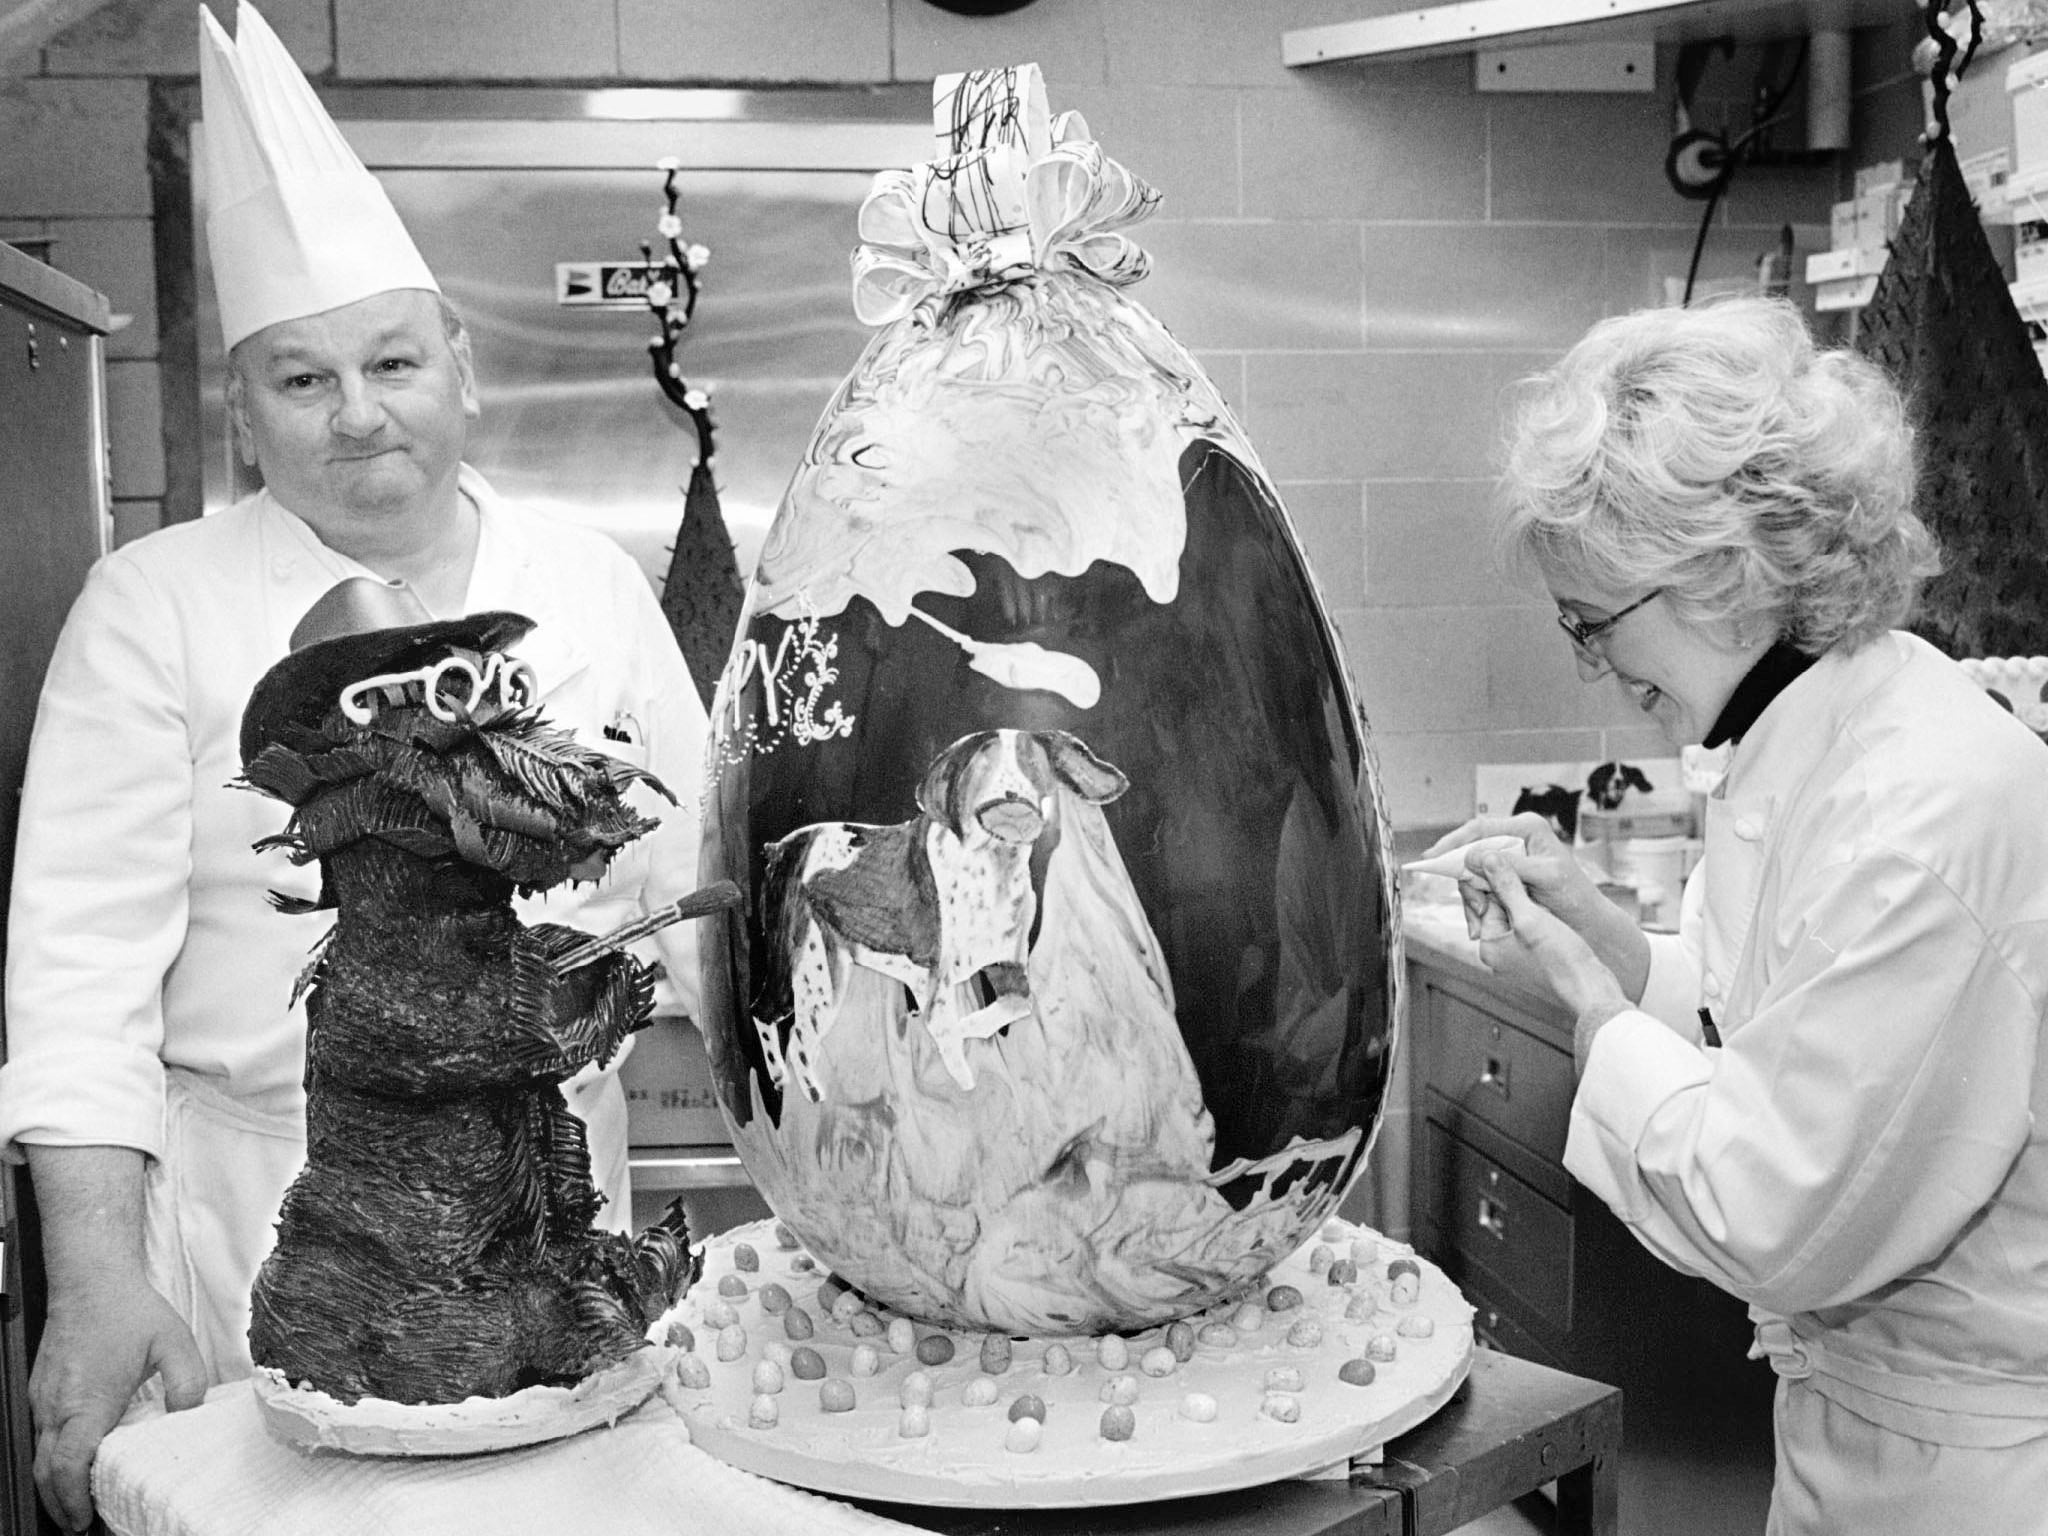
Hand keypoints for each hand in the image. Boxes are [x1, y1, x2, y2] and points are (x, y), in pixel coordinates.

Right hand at [30, 1274, 205, 1530]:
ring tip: (76, 1504)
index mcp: (88, 1400)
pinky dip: (50, 1459)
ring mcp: (43, 1399)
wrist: (90, 1279)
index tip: (85, 1519)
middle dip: (59, 1504)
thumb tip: (189, 1415)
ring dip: (53, 1484)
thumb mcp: (175, 1342)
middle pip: (45, 1471)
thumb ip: (188, 1383)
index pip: (68, 1463)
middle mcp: (57, 1405)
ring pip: (37, 1456)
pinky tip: (72, 1464)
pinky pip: (39, 1435)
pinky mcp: (40, 1390)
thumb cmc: (129, 1309)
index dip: (73, 1498)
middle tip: (80, 1524)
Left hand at [1477, 856, 1631, 1070]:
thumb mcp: (1531, 916)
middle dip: (1507, 890)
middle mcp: (1496, 955)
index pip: (1481, 901)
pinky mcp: (1532, 963)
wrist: (1591, 992)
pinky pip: (1526, 933)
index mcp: (1488, 946)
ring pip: (1512, 920)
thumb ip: (1507, 886)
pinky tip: (1548, 909)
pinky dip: (1534, 919)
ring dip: (1523, 903)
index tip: (1501, 858)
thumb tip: (1485, 859)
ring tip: (1538, 889)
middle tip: (1522, 871)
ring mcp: (1514, 961)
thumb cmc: (1561, 958)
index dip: (1490, 878)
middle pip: (1495, 910)